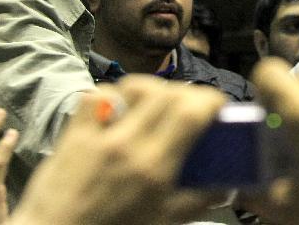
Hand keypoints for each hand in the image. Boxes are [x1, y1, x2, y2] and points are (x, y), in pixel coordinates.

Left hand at [8, 77, 229, 224]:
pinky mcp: (73, 135)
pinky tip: (118, 108)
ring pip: (133, 87)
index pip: (190, 112)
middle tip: (192, 105)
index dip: (210, 100)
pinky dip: (111, 94)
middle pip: (167, 93)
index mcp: (154, 169)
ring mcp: (97, 137)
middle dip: (188, 92)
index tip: (217, 106)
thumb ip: (196, 201)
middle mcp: (128, 146)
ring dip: (152, 89)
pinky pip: (94, 96)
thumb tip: (225, 184)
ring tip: (157, 103)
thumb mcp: (162, 223)